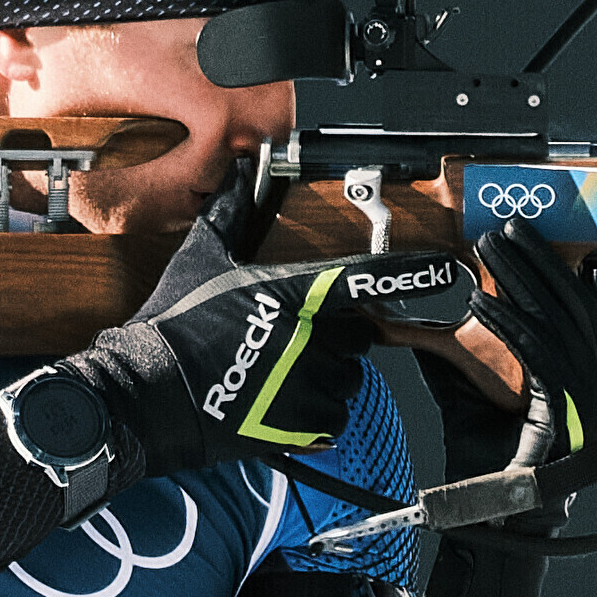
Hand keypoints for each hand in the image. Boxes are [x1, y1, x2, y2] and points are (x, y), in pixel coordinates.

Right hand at [71, 178, 456, 479]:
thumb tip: (238, 171)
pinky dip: (315, 416)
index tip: (446, 268)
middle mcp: (310, 339)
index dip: (410, 274)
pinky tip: (276, 404)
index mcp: (292, 293)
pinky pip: (334, 418)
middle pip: (357, 336)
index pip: (366, 279)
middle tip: (290, 341)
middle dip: (334, 338)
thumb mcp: (200, 260)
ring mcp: (309, 385)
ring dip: (324, 379)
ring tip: (275, 375)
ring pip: (347, 380)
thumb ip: (229, 214)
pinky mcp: (301, 425)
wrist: (150, 394)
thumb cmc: (172, 325)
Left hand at [414, 218, 596, 596]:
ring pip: (560, 325)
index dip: (551, 270)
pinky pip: (539, 359)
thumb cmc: (487, 464)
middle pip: (574, 308)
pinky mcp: (568, 418)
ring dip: (521, 283)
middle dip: (536, 264)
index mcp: (584, 380)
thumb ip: (459, 354)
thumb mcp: (468, 394)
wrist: (493, 523)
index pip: (578, 311)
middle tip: (501, 231)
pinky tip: (480, 303)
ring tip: (487, 253)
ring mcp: (590, 405)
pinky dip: (509, 327)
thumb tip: (428, 312)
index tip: (519, 238)